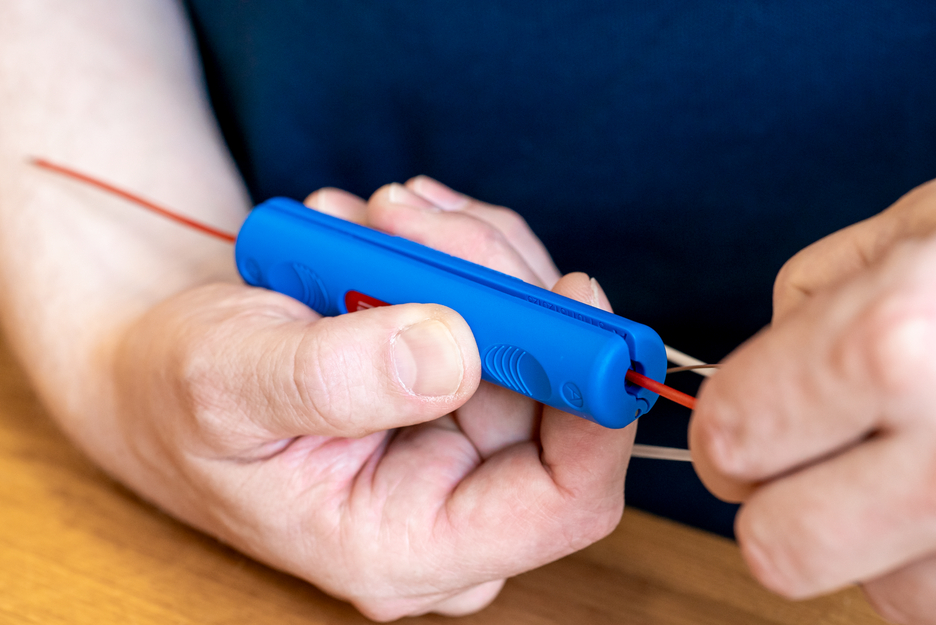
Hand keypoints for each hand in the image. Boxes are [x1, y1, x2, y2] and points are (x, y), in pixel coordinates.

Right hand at [109, 177, 634, 620]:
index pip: (562, 502)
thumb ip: (333, 377)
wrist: (169, 372)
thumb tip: (453, 349)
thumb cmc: (182, 395)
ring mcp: (462, 446)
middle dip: (497, 284)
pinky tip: (390, 230)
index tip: (574, 295)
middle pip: (554, 394)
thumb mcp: (229, 382)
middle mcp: (453, 504)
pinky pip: (505, 311)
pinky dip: (459, 255)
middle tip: (406, 216)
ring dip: (468, 255)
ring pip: (535, 336)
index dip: (592, 405)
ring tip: (375, 218)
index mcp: (405, 544)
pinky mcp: (460, 391)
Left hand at [689, 178, 935, 623]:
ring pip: (880, 594)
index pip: (731, 435)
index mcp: (892, 345)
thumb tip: (756, 364)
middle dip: (777, 508)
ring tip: (934, 464)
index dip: (726, 433)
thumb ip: (816, 296)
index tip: (740, 429)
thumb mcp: (927, 224)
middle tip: (805, 468)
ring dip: (881, 543)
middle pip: (780, 549)